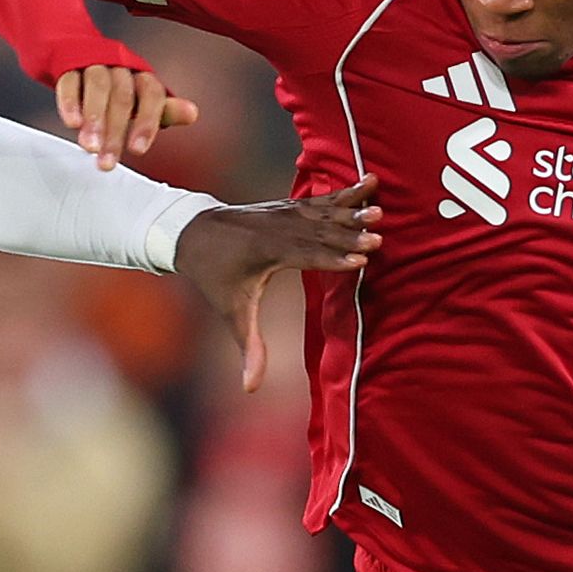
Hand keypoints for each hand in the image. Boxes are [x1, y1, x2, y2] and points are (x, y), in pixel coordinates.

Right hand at [56, 65, 203, 170]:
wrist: (81, 55)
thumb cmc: (118, 88)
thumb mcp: (143, 102)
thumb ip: (166, 111)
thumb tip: (192, 114)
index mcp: (142, 76)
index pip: (151, 95)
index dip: (146, 122)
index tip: (138, 150)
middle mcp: (121, 67)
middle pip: (122, 97)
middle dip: (115, 131)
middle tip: (106, 162)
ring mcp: (94, 64)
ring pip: (97, 87)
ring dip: (94, 119)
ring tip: (89, 147)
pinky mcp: (68, 65)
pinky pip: (70, 81)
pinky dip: (70, 102)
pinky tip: (72, 123)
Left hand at [175, 176, 384, 391]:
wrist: (193, 231)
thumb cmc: (215, 275)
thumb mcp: (231, 311)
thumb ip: (248, 347)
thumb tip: (250, 388)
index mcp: (264, 252)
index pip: (305, 256)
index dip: (333, 259)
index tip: (361, 260)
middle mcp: (276, 228)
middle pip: (320, 232)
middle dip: (350, 233)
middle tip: (379, 235)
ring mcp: (284, 212)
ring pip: (324, 212)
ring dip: (353, 211)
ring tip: (379, 210)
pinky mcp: (290, 204)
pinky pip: (322, 199)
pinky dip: (347, 193)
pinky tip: (371, 183)